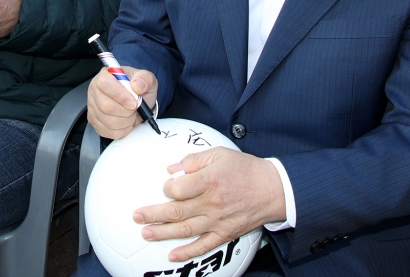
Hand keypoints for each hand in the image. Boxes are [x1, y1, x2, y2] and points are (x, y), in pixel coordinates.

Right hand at [87, 65, 157, 139]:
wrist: (136, 101)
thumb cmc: (137, 89)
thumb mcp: (146, 79)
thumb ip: (145, 78)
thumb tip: (138, 86)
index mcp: (105, 75)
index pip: (105, 84)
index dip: (119, 95)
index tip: (133, 103)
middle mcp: (95, 90)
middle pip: (105, 106)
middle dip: (126, 112)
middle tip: (135, 110)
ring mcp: (92, 107)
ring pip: (108, 121)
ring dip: (126, 122)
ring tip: (132, 115)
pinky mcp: (94, 121)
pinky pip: (108, 131)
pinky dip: (122, 130)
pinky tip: (126, 122)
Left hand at [135, 148, 285, 261]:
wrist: (273, 189)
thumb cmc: (245, 169)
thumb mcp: (219, 155)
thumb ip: (193, 160)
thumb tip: (171, 169)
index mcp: (208, 181)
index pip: (177, 189)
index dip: (167, 188)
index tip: (166, 187)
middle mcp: (211, 203)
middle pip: (175, 212)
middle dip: (153, 215)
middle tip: (136, 216)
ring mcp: (218, 220)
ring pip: (185, 230)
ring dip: (163, 233)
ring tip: (146, 233)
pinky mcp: (225, 233)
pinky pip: (203, 245)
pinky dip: (187, 252)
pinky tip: (172, 255)